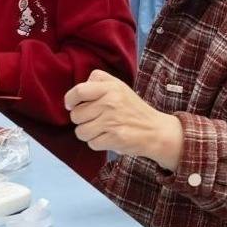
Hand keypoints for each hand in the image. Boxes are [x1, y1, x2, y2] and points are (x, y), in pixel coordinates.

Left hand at [65, 70, 185, 170]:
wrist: (155, 130)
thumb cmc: (133, 109)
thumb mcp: (119, 87)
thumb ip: (98, 83)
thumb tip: (74, 94)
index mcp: (111, 87)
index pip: (78, 91)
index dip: (70, 100)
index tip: (71, 105)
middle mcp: (111, 102)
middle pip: (76, 115)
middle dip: (81, 120)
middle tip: (95, 119)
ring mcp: (112, 120)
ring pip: (81, 131)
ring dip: (88, 133)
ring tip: (102, 129)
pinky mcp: (115, 137)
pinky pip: (91, 143)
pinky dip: (97, 143)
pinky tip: (108, 137)